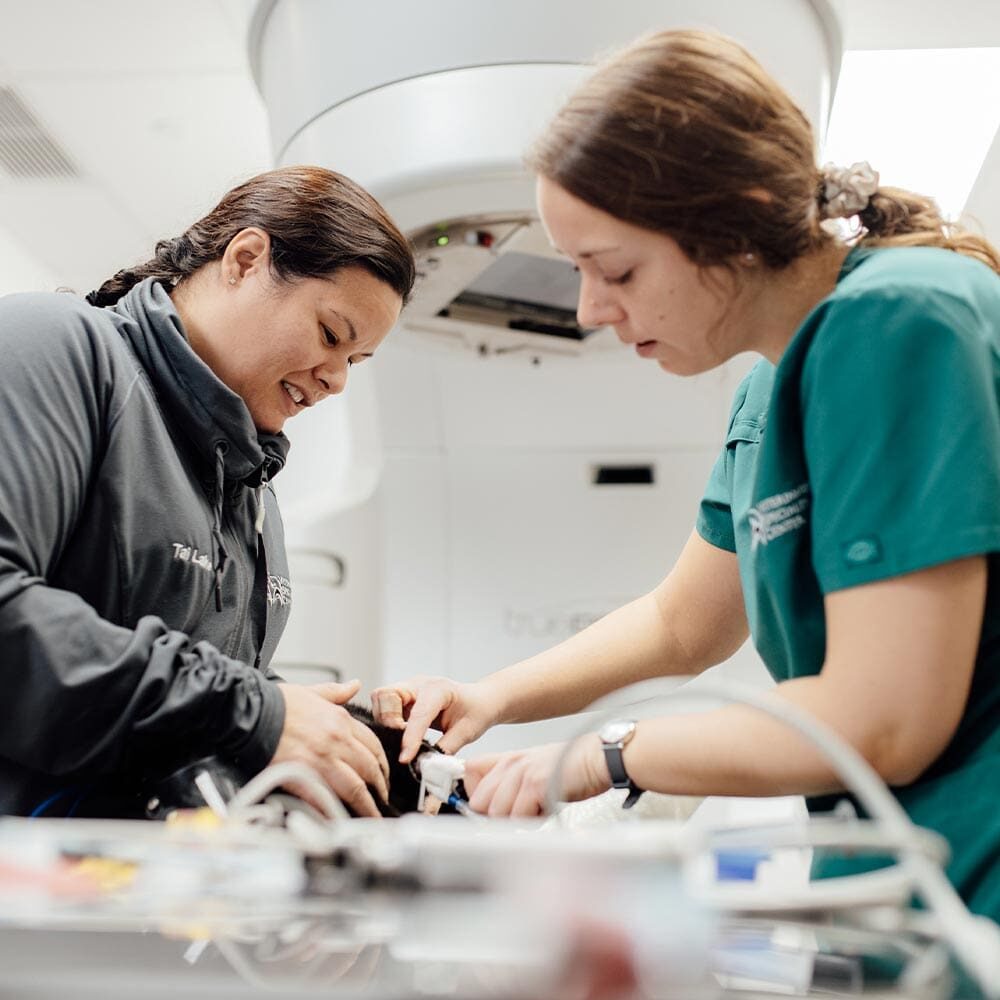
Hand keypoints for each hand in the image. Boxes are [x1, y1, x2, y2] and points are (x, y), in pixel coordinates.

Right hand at [271, 680, 389, 817]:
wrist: (249, 713)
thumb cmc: (277, 703)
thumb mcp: (312, 691)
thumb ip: (336, 692)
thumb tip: (355, 685)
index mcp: (341, 720)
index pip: (373, 745)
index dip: (382, 763)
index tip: (383, 775)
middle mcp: (337, 740)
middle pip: (370, 769)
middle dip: (379, 787)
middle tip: (381, 799)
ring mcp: (322, 760)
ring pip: (356, 788)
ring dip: (367, 805)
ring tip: (371, 815)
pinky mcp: (304, 777)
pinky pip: (328, 799)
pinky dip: (338, 811)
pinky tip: (343, 819)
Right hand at [370, 676, 497, 762]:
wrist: (480, 699)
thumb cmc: (476, 711)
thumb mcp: (467, 732)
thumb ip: (446, 750)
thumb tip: (427, 769)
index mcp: (438, 689)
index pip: (418, 713)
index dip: (410, 737)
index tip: (405, 758)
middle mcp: (419, 684)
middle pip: (386, 695)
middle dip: (387, 720)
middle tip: (398, 742)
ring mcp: (408, 689)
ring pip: (381, 699)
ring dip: (384, 721)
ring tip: (400, 740)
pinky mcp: (402, 698)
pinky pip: (384, 707)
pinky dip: (386, 722)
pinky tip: (400, 736)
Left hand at [463, 736, 610, 816]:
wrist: (599, 759)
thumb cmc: (572, 767)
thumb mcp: (534, 769)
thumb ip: (510, 783)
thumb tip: (488, 808)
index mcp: (508, 758)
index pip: (469, 772)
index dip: (468, 793)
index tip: (472, 807)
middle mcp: (512, 763)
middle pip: (479, 801)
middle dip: (495, 816)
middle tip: (517, 814)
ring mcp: (523, 772)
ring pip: (497, 813)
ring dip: (516, 820)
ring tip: (536, 810)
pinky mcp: (536, 784)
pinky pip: (519, 816)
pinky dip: (532, 821)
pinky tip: (547, 808)